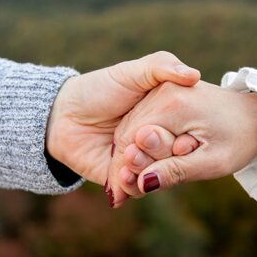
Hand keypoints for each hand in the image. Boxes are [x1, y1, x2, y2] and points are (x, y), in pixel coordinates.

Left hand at [45, 52, 199, 190]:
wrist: (62, 116)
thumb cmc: (99, 88)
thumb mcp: (132, 72)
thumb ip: (162, 66)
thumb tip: (194, 76)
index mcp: (167, 117)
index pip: (189, 133)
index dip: (188, 137)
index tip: (185, 136)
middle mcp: (157, 142)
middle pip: (175, 157)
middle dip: (163, 152)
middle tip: (145, 140)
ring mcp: (141, 162)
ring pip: (157, 176)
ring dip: (146, 170)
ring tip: (129, 157)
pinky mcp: (124, 179)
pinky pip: (136, 190)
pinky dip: (132, 185)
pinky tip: (122, 173)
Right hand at [107, 80, 256, 206]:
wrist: (256, 114)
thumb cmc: (240, 139)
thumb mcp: (213, 162)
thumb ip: (177, 171)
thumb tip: (143, 183)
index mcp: (174, 104)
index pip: (132, 141)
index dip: (124, 170)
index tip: (122, 197)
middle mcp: (163, 91)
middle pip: (128, 132)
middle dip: (124, 164)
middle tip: (124, 195)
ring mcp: (163, 88)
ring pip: (131, 125)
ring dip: (129, 154)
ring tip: (131, 183)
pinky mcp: (165, 91)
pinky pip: (142, 119)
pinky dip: (139, 142)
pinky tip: (143, 164)